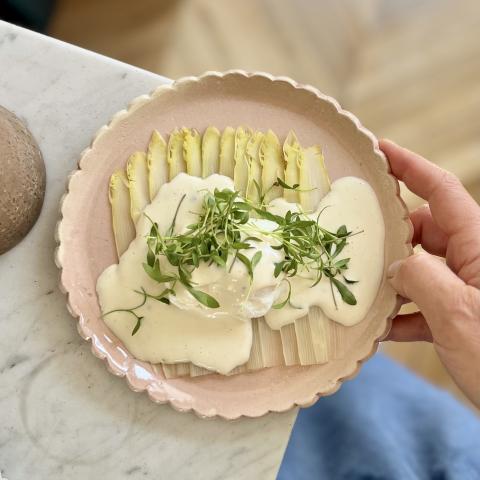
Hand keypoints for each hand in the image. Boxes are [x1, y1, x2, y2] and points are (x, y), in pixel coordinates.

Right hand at [379, 139, 479, 407]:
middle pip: (427, 231)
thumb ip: (419, 278)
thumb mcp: (455, 314)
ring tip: (367, 295)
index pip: (442, 190)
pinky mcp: (462, 315)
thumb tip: (395, 266)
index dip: (410, 166)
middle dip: (394, 238)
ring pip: (422, 268)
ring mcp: (467, 289)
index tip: (380, 151)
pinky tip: (384, 329)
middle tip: (361, 248)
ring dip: (394, 281)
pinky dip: (404, 313)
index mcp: (478, 247)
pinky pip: (426, 303)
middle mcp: (474, 262)